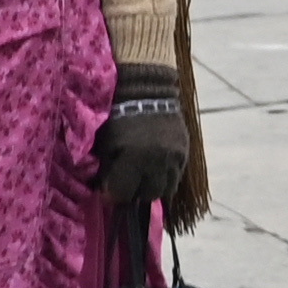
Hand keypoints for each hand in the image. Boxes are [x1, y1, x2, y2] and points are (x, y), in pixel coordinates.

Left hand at [93, 62, 194, 216]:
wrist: (146, 91)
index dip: (112, 193)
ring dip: (152, 188)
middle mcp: (156, 161)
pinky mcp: (184, 153)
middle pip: (147, 195)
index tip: (107, 189)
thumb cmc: (117, 115)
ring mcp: (173, 158)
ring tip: (141, 181)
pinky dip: (165, 178)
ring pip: (165, 190)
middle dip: (134, 193)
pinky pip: (176, 176)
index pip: (123, 193)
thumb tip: (103, 190)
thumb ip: (106, 167)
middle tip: (125, 185)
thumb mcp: (105, 141)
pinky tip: (154, 172)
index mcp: (133, 158)